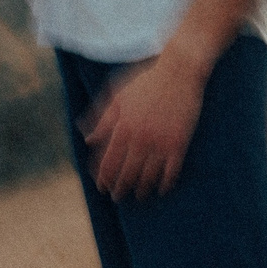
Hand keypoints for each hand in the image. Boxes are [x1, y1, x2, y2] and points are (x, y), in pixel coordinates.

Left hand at [81, 55, 207, 199]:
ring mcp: (161, 141)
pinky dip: (165, 183)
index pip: (108, 161)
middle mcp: (140, 137)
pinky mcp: (179, 142)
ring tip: (138, 195)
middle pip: (126, 173)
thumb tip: (87, 138)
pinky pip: (171, 171)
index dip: (103, 178)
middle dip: (119, 189)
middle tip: (117, 197)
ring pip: (148, 176)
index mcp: (122, 126)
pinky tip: (161, 189)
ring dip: (141, 189)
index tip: (102, 187)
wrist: (179, 70)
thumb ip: (101, 118)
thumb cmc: (146, 80)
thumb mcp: (117, 95)